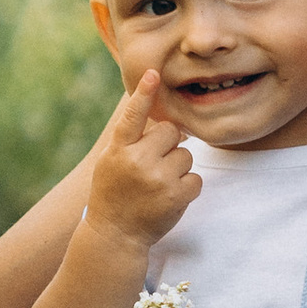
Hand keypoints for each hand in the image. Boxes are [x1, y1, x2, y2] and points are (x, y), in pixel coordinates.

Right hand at [86, 70, 200, 253]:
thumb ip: (130, 139)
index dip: (144, 94)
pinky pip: (195, 178)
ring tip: (158, 185)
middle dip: (168, 145)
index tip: (154, 73)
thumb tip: (164, 120)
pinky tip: (169, 197)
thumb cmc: (114, 193)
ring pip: (186, 155)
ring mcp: (157, 179)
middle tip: (153, 165)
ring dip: (178, 168)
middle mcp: (137, 161)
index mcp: (118, 150)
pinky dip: (187, 187)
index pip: (132, 116)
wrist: (115, 235)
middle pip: (171, 133)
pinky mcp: (176, 196)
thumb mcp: (111, 161)